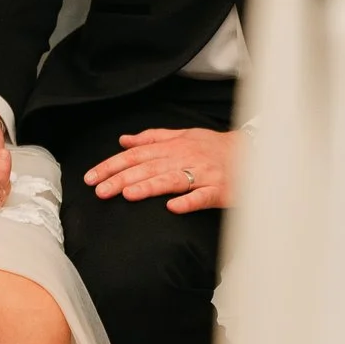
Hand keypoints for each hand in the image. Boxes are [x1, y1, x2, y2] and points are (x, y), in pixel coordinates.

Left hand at [82, 126, 237, 214]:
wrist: (253, 153)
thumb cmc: (214, 147)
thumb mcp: (184, 135)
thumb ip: (152, 137)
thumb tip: (123, 140)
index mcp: (174, 146)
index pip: (137, 155)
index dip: (112, 165)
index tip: (91, 177)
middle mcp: (185, 158)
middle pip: (149, 167)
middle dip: (122, 178)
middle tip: (99, 191)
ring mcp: (203, 174)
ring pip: (172, 180)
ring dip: (149, 186)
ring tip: (127, 195)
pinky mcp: (219, 190)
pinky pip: (202, 196)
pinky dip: (188, 201)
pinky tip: (172, 208)